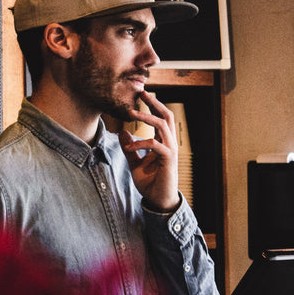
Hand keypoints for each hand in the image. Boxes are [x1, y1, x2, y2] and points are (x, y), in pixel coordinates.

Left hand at [119, 90, 179, 212]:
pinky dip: (141, 143)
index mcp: (164, 142)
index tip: (142, 96)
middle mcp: (170, 143)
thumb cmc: (151, 183)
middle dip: (155, 103)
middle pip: (167, 116)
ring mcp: (171, 150)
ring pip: (163, 125)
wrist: (159, 201)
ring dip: (147, 117)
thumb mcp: (135, 163)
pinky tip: (129, 147)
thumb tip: (122, 133)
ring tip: (131, 112)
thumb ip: (130, 148)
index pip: (161, 119)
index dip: (153, 106)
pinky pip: (155, 145)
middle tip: (142, 93)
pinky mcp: (168, 159)